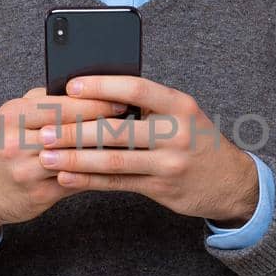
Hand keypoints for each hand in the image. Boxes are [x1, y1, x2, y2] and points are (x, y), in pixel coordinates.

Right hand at [0, 86, 128, 243]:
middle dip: (105, 122)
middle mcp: (16, 142)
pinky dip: (97, 172)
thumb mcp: (14, 118)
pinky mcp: (38, 194)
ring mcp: (26, 171)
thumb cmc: (4, 146)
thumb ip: (44, 103)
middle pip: (70, 128)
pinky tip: (116, 166)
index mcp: (12, 115)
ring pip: (76, 156)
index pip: (60, 103)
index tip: (120, 97)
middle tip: (133, 119)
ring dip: (105, 149)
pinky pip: (76, 180)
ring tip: (131, 141)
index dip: (94, 101)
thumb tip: (88, 88)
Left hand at [37, 75, 258, 223]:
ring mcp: (169, 164)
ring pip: (114, 160)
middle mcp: (176, 133)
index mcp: (179, 106)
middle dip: (77, 130)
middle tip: (46, 130)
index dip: (102, 86)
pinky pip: (118, 183)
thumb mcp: (181, 113)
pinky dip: (88, 180)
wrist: (229, 180)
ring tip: (47, 157)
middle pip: (118, 130)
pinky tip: (65, 177)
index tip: (70, 86)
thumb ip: (146, 104)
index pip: (137, 89)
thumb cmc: (195, 138)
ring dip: (76, 159)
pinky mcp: (161, 189)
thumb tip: (94, 92)